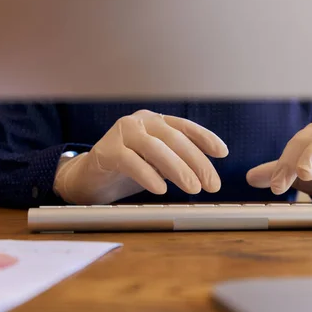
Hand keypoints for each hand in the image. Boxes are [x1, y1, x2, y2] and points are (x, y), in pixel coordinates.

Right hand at [54, 110, 228, 203]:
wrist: (89, 179)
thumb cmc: (127, 171)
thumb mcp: (156, 164)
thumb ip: (176, 162)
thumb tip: (205, 174)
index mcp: (155, 122)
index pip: (184, 126)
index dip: (205, 138)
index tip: (222, 153)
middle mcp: (139, 122)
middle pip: (174, 138)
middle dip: (197, 162)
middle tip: (211, 184)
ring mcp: (121, 133)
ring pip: (155, 148)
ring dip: (178, 169)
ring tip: (193, 189)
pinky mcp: (106, 151)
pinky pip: (131, 161)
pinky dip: (148, 175)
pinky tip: (161, 189)